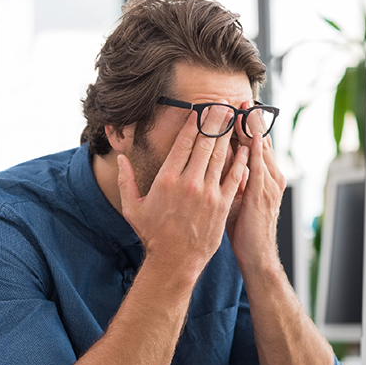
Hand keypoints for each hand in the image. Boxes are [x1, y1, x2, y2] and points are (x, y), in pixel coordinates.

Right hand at [117, 108, 249, 281]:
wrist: (175, 260)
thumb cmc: (153, 234)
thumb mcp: (132, 207)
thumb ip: (125, 180)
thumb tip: (121, 158)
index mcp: (167, 179)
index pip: (183, 143)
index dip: (194, 123)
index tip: (200, 109)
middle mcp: (189, 182)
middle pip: (205, 143)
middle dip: (215, 121)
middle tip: (222, 104)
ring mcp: (208, 193)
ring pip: (221, 156)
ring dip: (228, 134)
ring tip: (234, 117)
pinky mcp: (222, 204)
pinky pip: (234, 176)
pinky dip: (240, 160)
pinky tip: (245, 148)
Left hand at [225, 100, 286, 272]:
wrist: (257, 256)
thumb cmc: (245, 230)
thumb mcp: (239, 200)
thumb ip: (234, 179)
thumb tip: (220, 163)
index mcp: (265, 177)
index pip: (255, 144)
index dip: (247, 125)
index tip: (236, 106)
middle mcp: (270, 176)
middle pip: (259, 141)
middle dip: (250, 119)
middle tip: (240, 97)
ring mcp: (268, 184)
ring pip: (260, 149)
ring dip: (251, 127)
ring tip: (244, 107)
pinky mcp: (261, 194)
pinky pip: (256, 166)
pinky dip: (252, 149)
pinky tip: (247, 135)